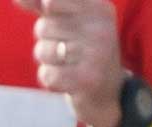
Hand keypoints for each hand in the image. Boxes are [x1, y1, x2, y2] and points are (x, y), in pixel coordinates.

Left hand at [11, 0, 131, 124]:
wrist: (109, 92)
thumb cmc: (82, 50)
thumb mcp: (69, 21)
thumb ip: (43, 6)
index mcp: (98, 8)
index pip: (51, 2)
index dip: (44, 9)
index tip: (48, 11)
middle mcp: (100, 28)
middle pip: (42, 27)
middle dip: (46, 40)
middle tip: (67, 49)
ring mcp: (96, 54)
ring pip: (42, 51)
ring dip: (47, 61)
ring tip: (68, 64)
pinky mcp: (88, 80)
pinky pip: (47, 75)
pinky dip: (51, 79)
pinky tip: (67, 79)